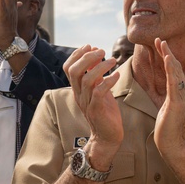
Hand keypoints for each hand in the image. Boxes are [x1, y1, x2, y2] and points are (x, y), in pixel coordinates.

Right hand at [63, 45, 120, 167]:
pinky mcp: (96, 110)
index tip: (90, 46)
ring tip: (113, 60)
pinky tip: (117, 75)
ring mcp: (87, 103)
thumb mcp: (99, 89)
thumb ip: (96, 74)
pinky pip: (98, 92)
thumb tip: (97, 54)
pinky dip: (108, 81)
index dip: (77, 54)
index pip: (68, 67)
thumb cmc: (105, 112)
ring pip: (87, 80)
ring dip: (100, 67)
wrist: (107, 137)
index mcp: (77, 89)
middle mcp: (79, 95)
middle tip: (102, 51)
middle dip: (87, 57)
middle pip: (74, 71)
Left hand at [152, 38, 184, 165]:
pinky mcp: (177, 102)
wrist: (172, 145)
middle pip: (175, 67)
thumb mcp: (167, 109)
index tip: (160, 45)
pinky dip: (170, 68)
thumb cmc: (168, 130)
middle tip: (159, 38)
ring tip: (162, 43)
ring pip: (175, 71)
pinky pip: (173, 81)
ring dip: (168, 55)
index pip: (173, 71)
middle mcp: (184, 92)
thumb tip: (166, 91)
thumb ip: (169, 98)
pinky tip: (166, 58)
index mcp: (181, 93)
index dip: (167, 56)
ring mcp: (182, 96)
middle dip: (167, 51)